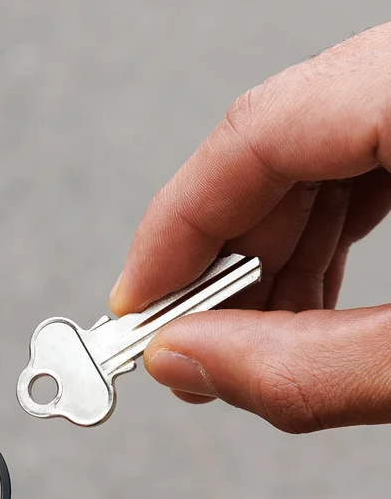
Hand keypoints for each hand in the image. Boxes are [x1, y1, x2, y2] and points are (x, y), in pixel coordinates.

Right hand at [112, 21, 390, 431]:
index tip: (131, 309)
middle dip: (220, 261)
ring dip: (270, 256)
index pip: (255, 133)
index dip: (171, 230)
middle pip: (280, 143)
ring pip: (323, 151)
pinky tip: (307, 300)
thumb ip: (312, 365)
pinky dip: (325, 232)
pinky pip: (370, 152)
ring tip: (248, 341)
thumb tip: (186, 361)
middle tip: (186, 346)